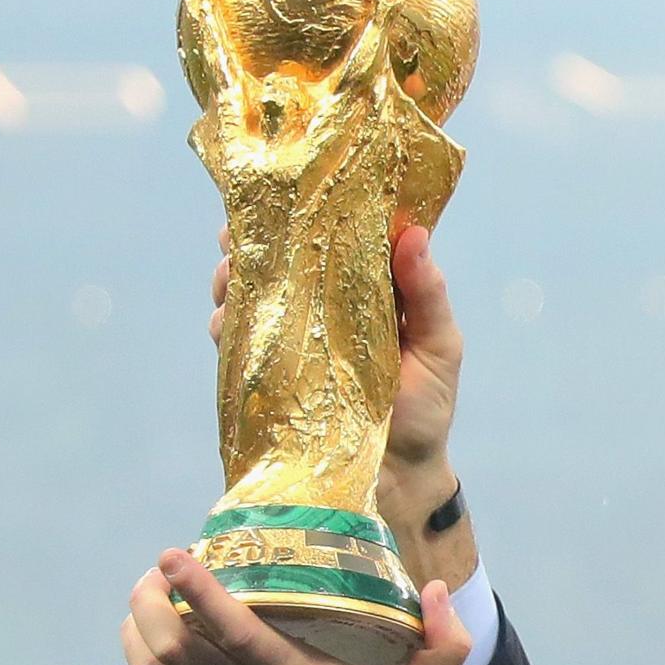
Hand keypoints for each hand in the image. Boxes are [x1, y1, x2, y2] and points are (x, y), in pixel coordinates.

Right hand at [210, 220, 466, 529]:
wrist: (400, 476)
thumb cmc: (428, 408)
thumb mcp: (440, 347)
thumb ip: (428, 295)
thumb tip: (413, 233)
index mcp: (367, 291)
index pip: (333, 239)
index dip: (308, 211)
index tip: (287, 187)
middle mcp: (325, 307)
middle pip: (281, 258)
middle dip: (256, 239)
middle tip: (239, 231)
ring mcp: (294, 338)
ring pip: (252, 292)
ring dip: (234, 275)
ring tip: (230, 270)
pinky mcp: (271, 372)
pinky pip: (237, 339)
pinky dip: (226, 323)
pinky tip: (225, 317)